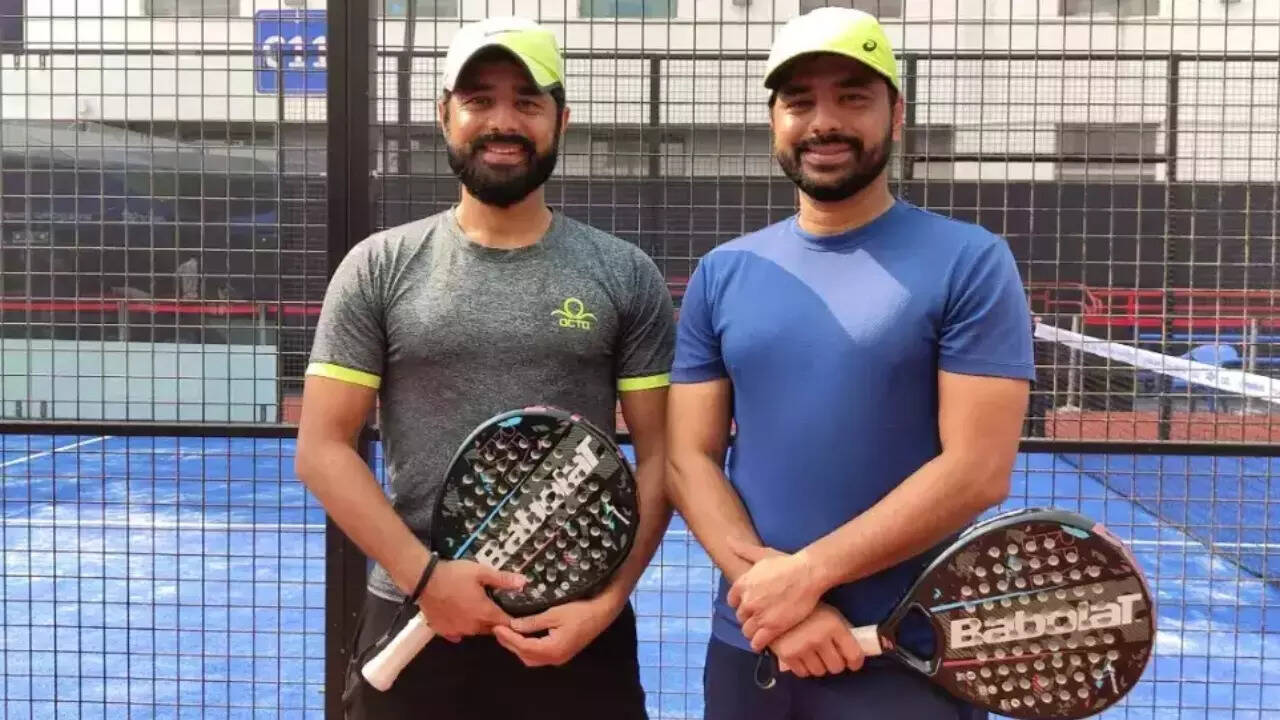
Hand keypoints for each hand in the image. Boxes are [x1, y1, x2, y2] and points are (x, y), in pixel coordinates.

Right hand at [417, 559, 527, 641]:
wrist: (424, 580)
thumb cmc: (453, 575)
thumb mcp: (481, 572)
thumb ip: (503, 579)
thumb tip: (523, 582)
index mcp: (485, 613)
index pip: (506, 624)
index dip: (512, 619)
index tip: (514, 613)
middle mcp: (473, 626)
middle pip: (491, 629)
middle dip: (495, 621)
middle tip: (493, 606)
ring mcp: (457, 630)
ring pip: (475, 631)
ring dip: (478, 623)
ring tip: (474, 607)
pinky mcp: (444, 631)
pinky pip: (458, 633)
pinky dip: (461, 626)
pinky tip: (459, 615)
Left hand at [491, 595, 622, 667]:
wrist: (602, 613)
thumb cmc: (579, 611)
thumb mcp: (554, 613)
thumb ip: (533, 622)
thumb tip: (513, 626)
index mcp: (552, 650)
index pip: (524, 647)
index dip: (508, 638)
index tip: (496, 627)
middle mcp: (555, 659)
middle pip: (526, 656)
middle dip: (510, 644)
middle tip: (498, 630)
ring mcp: (559, 658)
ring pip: (532, 658)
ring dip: (518, 648)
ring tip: (507, 633)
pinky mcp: (561, 653)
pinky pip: (540, 655)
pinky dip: (528, 648)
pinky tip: (522, 637)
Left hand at [726, 538, 828, 651]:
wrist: (807, 574)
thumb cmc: (787, 563)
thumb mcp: (762, 554)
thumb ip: (743, 550)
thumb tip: (727, 540)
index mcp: (742, 584)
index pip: (733, 601)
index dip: (742, 604)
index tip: (752, 606)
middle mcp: (747, 601)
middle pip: (741, 617)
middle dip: (749, 618)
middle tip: (760, 618)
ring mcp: (759, 615)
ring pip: (747, 631)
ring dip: (753, 632)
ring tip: (763, 631)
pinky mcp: (772, 628)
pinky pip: (758, 642)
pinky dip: (759, 644)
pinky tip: (764, 642)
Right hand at [770, 603, 864, 678]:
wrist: (777, 603)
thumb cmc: (808, 609)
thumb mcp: (831, 614)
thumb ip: (844, 632)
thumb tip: (856, 651)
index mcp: (833, 625)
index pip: (854, 656)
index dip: (855, 662)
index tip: (852, 662)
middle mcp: (819, 638)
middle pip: (836, 667)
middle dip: (835, 662)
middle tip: (830, 655)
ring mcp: (802, 647)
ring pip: (820, 672)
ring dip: (820, 665)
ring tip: (815, 654)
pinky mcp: (786, 654)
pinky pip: (803, 673)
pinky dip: (805, 667)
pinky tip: (803, 655)